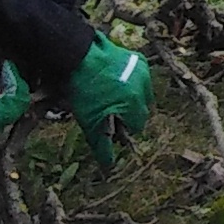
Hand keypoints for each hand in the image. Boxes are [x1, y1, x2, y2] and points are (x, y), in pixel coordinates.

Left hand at [68, 36, 152, 171]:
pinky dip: (131, 81)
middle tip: (107, 110)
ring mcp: (143, 72)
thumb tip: (109, 168)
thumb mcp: (90, 121)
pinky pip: (140, 77)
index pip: (137, 126)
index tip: (108, 124)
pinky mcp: (139, 59)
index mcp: (135, 105)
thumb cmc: (83, 90)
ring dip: (131, 97)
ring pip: (142, 93)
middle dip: (128, 113)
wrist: (79, 55)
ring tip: (110, 94)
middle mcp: (145, 89)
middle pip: (141, 110)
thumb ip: (102, 145)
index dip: (122, 128)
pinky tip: (114, 79)